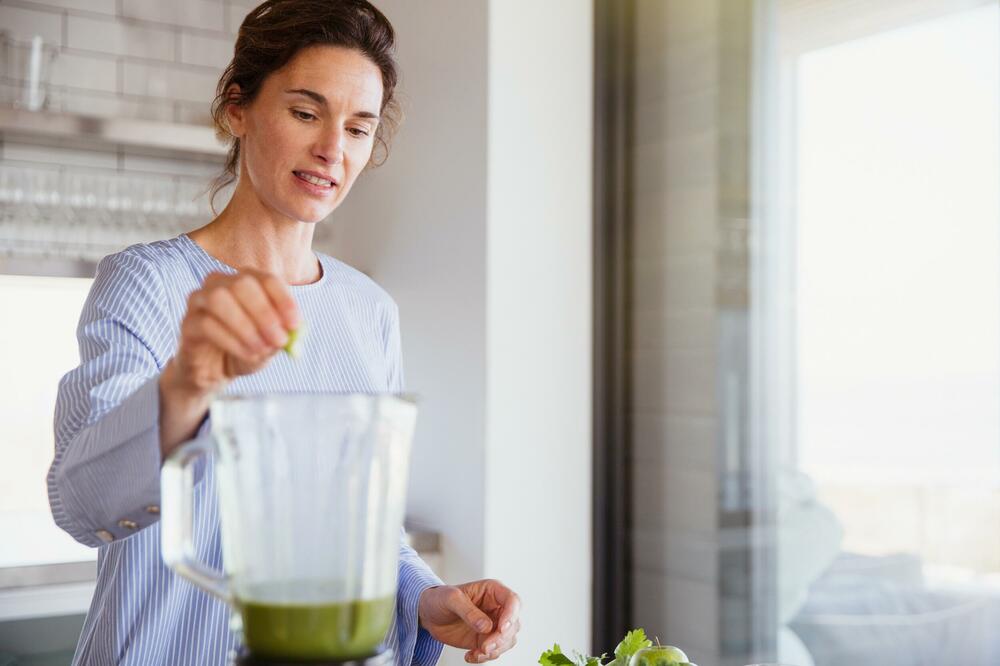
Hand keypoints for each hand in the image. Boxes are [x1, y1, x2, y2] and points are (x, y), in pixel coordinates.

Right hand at [167, 269, 299, 395]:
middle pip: (242, 283)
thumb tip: (292, 331)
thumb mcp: (270, 345)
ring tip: (260, 349)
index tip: (295, 324)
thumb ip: (281, 336)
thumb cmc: (246, 349)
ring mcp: (200, 300)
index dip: (283, 300)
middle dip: (264, 313)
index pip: (267, 279)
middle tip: (279, 339)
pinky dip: (232, 341)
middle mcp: (221, 283)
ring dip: (245, 326)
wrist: (216, 371)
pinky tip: (247, 353)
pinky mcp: (187, 322)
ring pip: (219, 298)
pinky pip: (206, 324)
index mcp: (247, 282)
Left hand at [417, 579, 520, 662]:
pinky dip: (485, 657)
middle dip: (501, 639)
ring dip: (495, 650)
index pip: (512, 601)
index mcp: (492, 591)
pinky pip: (494, 652)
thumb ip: (468, 611)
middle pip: (513, 624)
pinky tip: (470, 656)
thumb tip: (486, 627)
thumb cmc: (440, 599)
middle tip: (484, 647)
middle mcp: (497, 608)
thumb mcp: (450, 599)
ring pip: (507, 640)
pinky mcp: (485, 639)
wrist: (429, 614)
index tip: (501, 629)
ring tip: (476, 653)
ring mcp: (493, 625)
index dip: (511, 615)